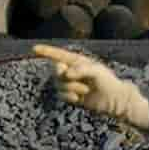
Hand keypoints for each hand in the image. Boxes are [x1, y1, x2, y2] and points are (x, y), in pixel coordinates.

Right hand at [33, 44, 148, 130]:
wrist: (114, 100)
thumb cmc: (108, 81)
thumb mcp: (96, 71)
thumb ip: (80, 69)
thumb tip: (65, 73)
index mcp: (77, 61)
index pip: (58, 54)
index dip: (46, 51)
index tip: (34, 48)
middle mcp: (72, 71)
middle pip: (56, 70)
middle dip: (60, 74)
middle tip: (69, 76)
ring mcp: (71, 84)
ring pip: (58, 84)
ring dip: (70, 87)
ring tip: (85, 90)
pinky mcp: (71, 96)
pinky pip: (61, 95)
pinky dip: (68, 96)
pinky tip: (78, 98)